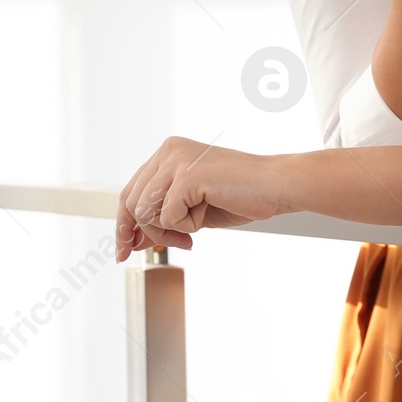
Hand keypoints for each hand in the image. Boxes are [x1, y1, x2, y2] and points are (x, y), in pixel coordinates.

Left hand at [114, 136, 283, 261]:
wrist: (278, 185)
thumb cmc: (241, 196)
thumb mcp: (191, 209)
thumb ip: (161, 217)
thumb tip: (131, 240)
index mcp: (167, 152)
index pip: (129, 192)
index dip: (125, 225)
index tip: (124, 251)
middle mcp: (167, 151)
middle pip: (131, 204)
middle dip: (152, 233)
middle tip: (184, 241)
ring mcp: (176, 160)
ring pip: (144, 211)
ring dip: (170, 230)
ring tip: (197, 226)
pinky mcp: (187, 176)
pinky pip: (166, 216)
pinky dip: (187, 226)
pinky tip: (207, 213)